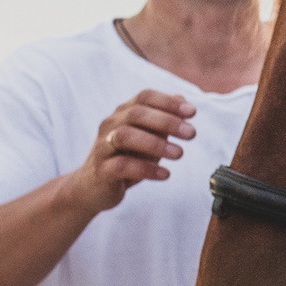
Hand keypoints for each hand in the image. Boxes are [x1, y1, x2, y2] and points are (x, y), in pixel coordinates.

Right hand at [68, 89, 195, 212]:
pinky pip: (121, 165)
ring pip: (125, 136)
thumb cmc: (126, 158)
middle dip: (167, 121)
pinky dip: (146, 169)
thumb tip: (183, 101)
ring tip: (179, 154)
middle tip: (192, 134)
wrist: (93, 188)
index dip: (168, 102)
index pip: (144, 97)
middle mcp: (110, 125)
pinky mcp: (101, 170)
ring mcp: (103, 147)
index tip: (192, 112)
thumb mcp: (148, 137)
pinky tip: (165, 175)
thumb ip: (164, 119)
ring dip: (156, 144)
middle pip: (136, 113)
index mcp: (123, 113)